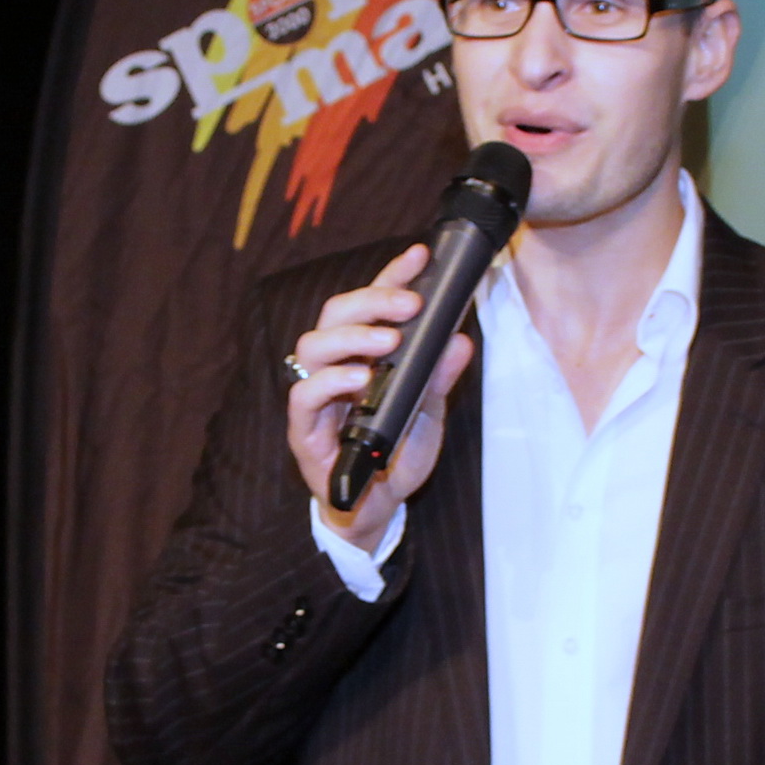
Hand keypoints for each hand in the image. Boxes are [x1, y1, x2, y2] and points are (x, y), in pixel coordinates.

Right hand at [286, 244, 476, 552]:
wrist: (379, 509)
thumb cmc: (394, 456)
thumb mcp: (428, 412)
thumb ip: (439, 377)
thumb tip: (460, 339)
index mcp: (360, 355)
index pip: (370, 304)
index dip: (391, 276)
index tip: (420, 255)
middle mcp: (333, 368)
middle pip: (335, 314)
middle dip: (373, 300)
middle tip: (410, 304)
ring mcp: (315, 397)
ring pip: (313, 345)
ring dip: (352, 337)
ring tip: (388, 341)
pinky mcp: (304, 430)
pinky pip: (305, 395)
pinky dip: (332, 381)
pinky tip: (361, 381)